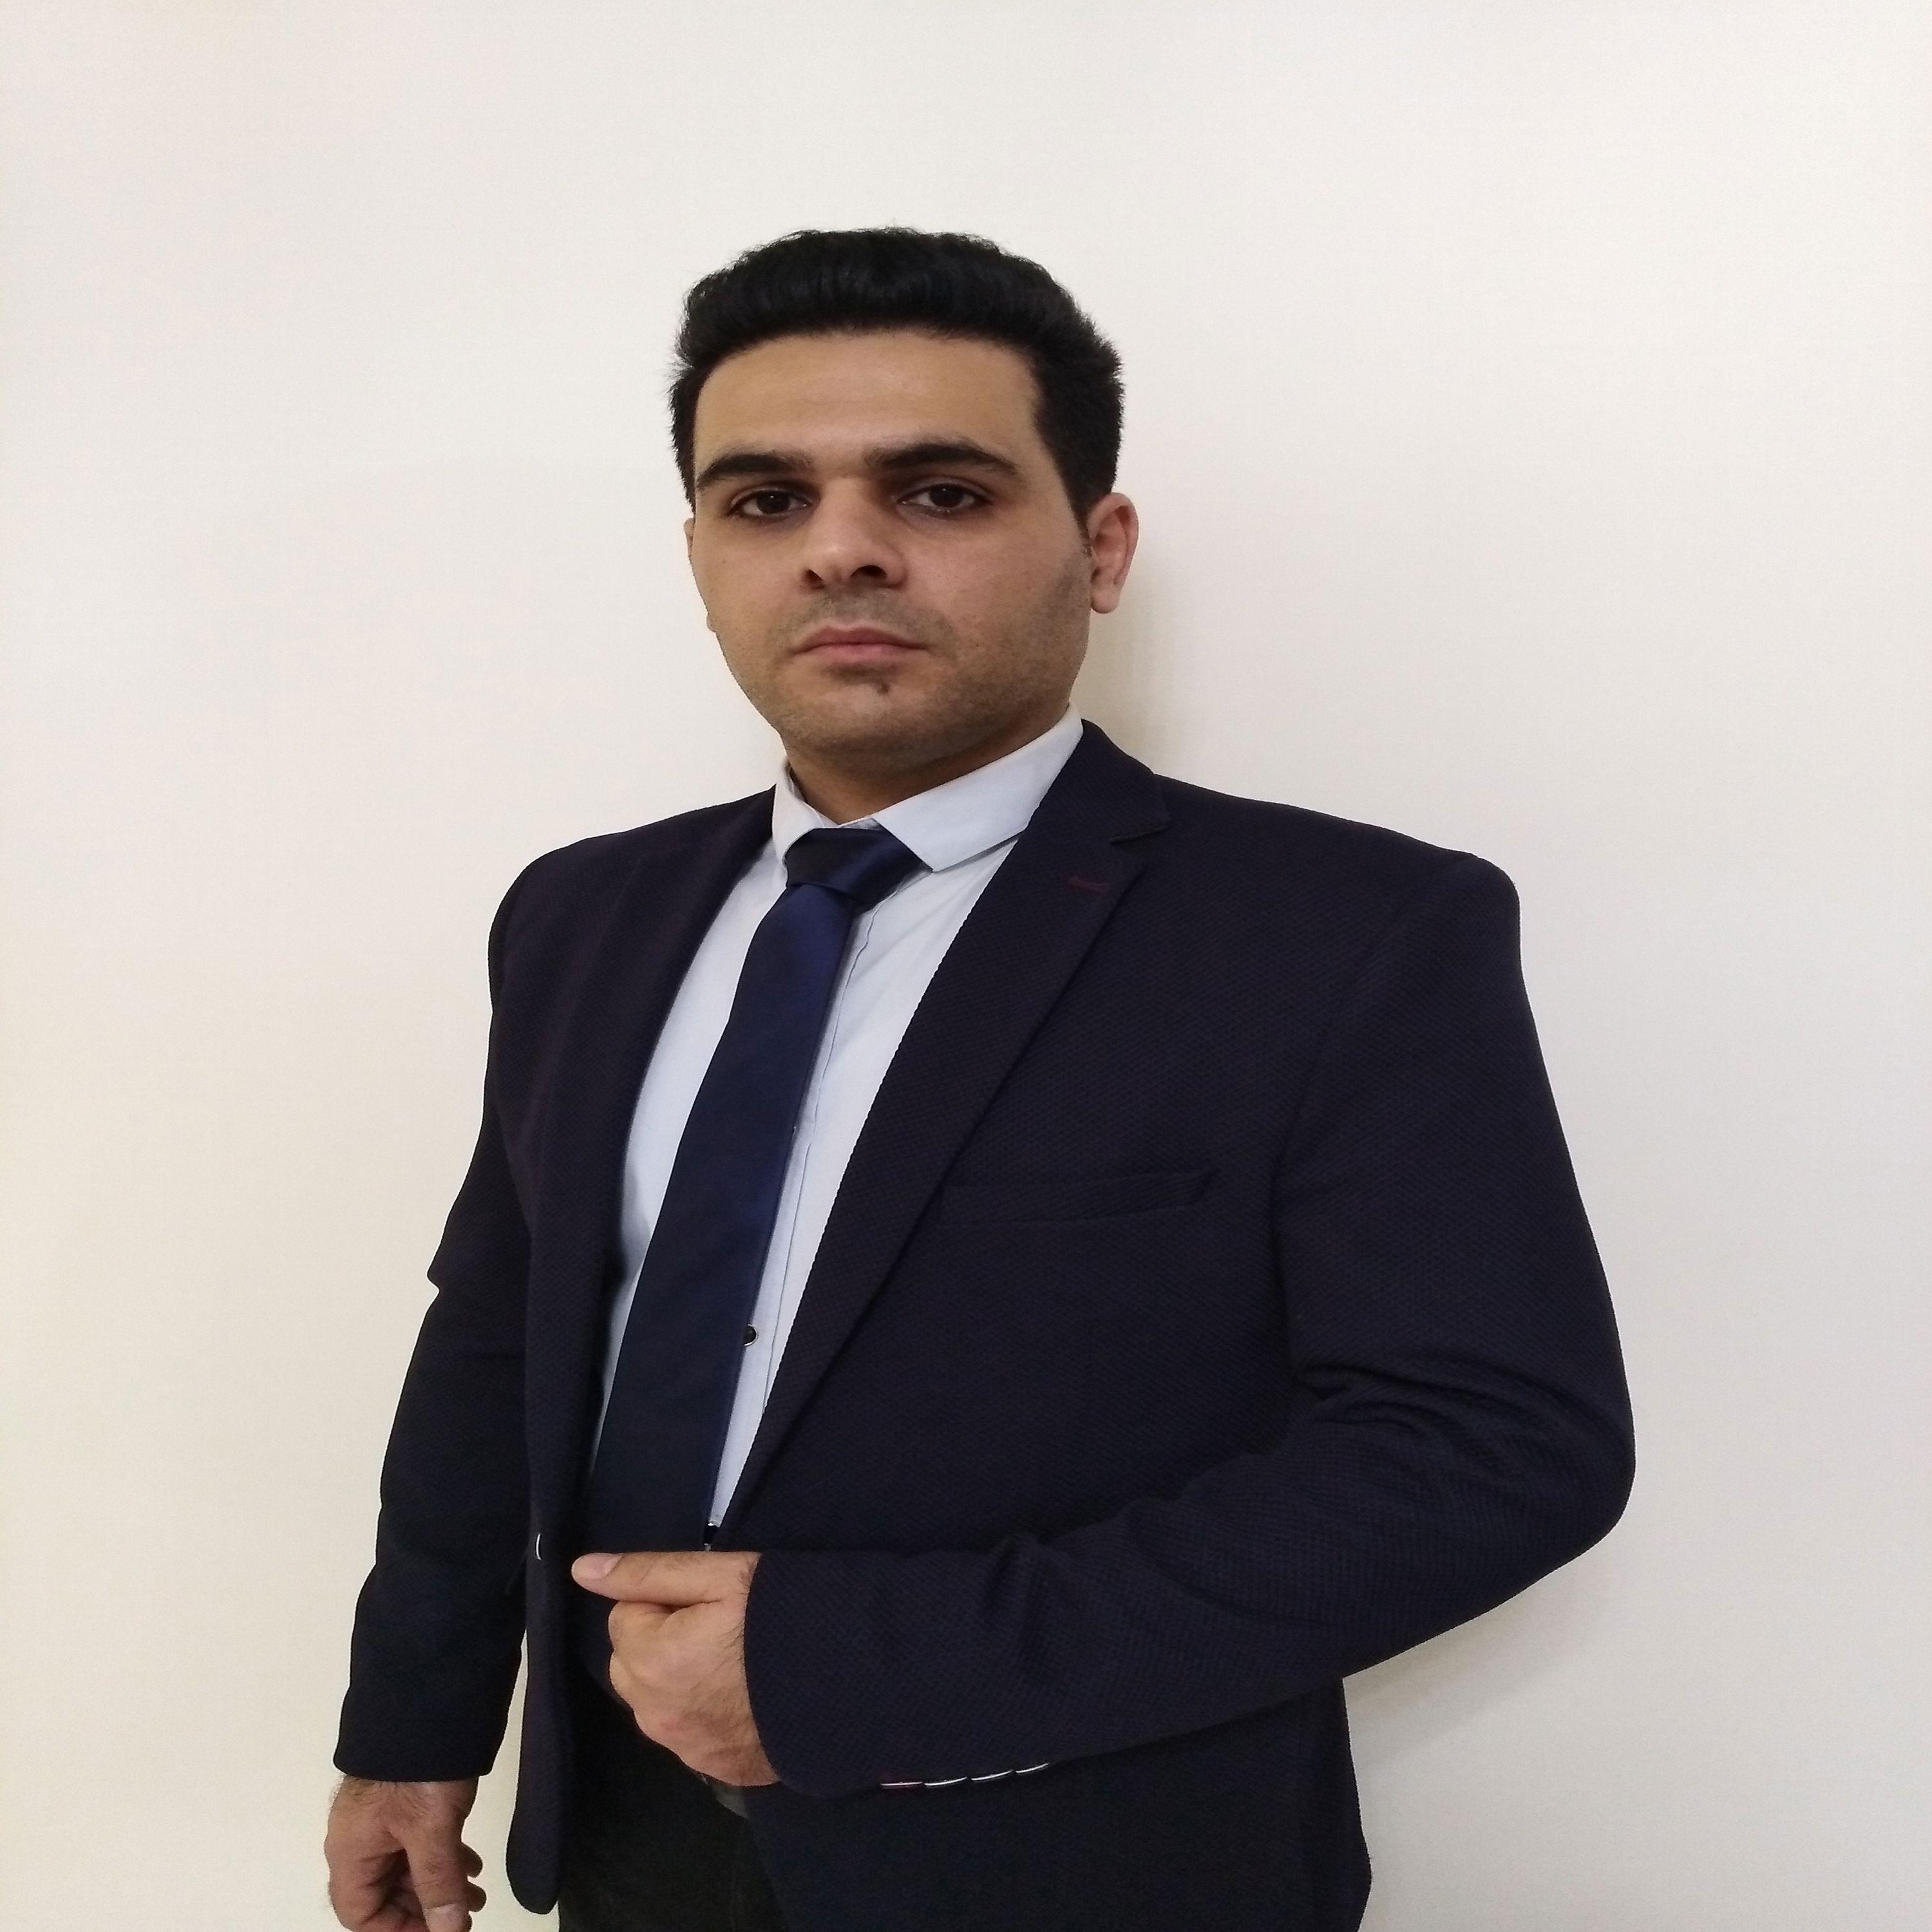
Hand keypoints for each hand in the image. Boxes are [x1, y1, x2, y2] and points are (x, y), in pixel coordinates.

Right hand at [325, 1775, 483, 1930]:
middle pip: (384, 1895)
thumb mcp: (431, 1832)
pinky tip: (471, 1866)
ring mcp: (382, 1818)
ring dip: (438, 1886)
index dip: (398, 1931)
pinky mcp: (405, 1800)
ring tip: (476, 1897)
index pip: (361, 1915)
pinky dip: (443, 1859)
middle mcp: (360, 1840)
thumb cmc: (417, 1773)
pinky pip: (418, 1843)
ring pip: (405, 1869)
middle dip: (424, 1910)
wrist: (428, 1700)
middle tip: (464, 1918)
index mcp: (351, 1853)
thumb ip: (438, 1885)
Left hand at [572, 1548, 777, 1786]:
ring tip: (733, 1664)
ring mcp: (686, 1748)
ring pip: (656, 1702)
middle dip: (659, 1643)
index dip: (664, 1602)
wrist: (850, 1678)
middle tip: (718, 1629)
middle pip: (632, 1665)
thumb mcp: (719, 1575)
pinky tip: (743, 1697)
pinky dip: (703, 1714)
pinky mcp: (715, 1769)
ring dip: (676, 1681)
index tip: (707, 1603)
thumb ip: (647, 1573)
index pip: (624, 1616)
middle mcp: (657, 1714)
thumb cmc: (781, 1614)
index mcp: (651, 1660)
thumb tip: (582, 1569)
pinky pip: (686, 1733)